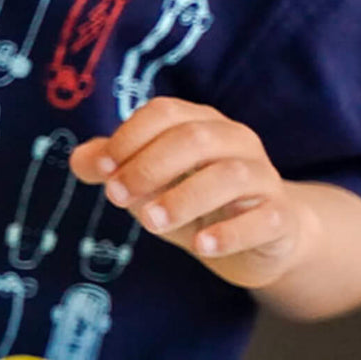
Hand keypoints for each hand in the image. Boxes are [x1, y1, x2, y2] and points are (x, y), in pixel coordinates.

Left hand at [70, 98, 309, 289]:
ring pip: (229, 176)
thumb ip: (111, 167)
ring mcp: (263, 177)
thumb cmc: (191, 199)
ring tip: (149, 223)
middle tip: (116, 197)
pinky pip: (264, 218)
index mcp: (200, 123)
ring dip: (183, 199)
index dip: (129, 137)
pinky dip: (231, 232)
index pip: (164, 113)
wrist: (256, 237)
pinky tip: (201, 246)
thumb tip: (80, 161)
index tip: (101, 171)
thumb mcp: (146, 182)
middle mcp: (235, 141)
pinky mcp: (280, 216)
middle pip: (194, 139)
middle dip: (148, 167)